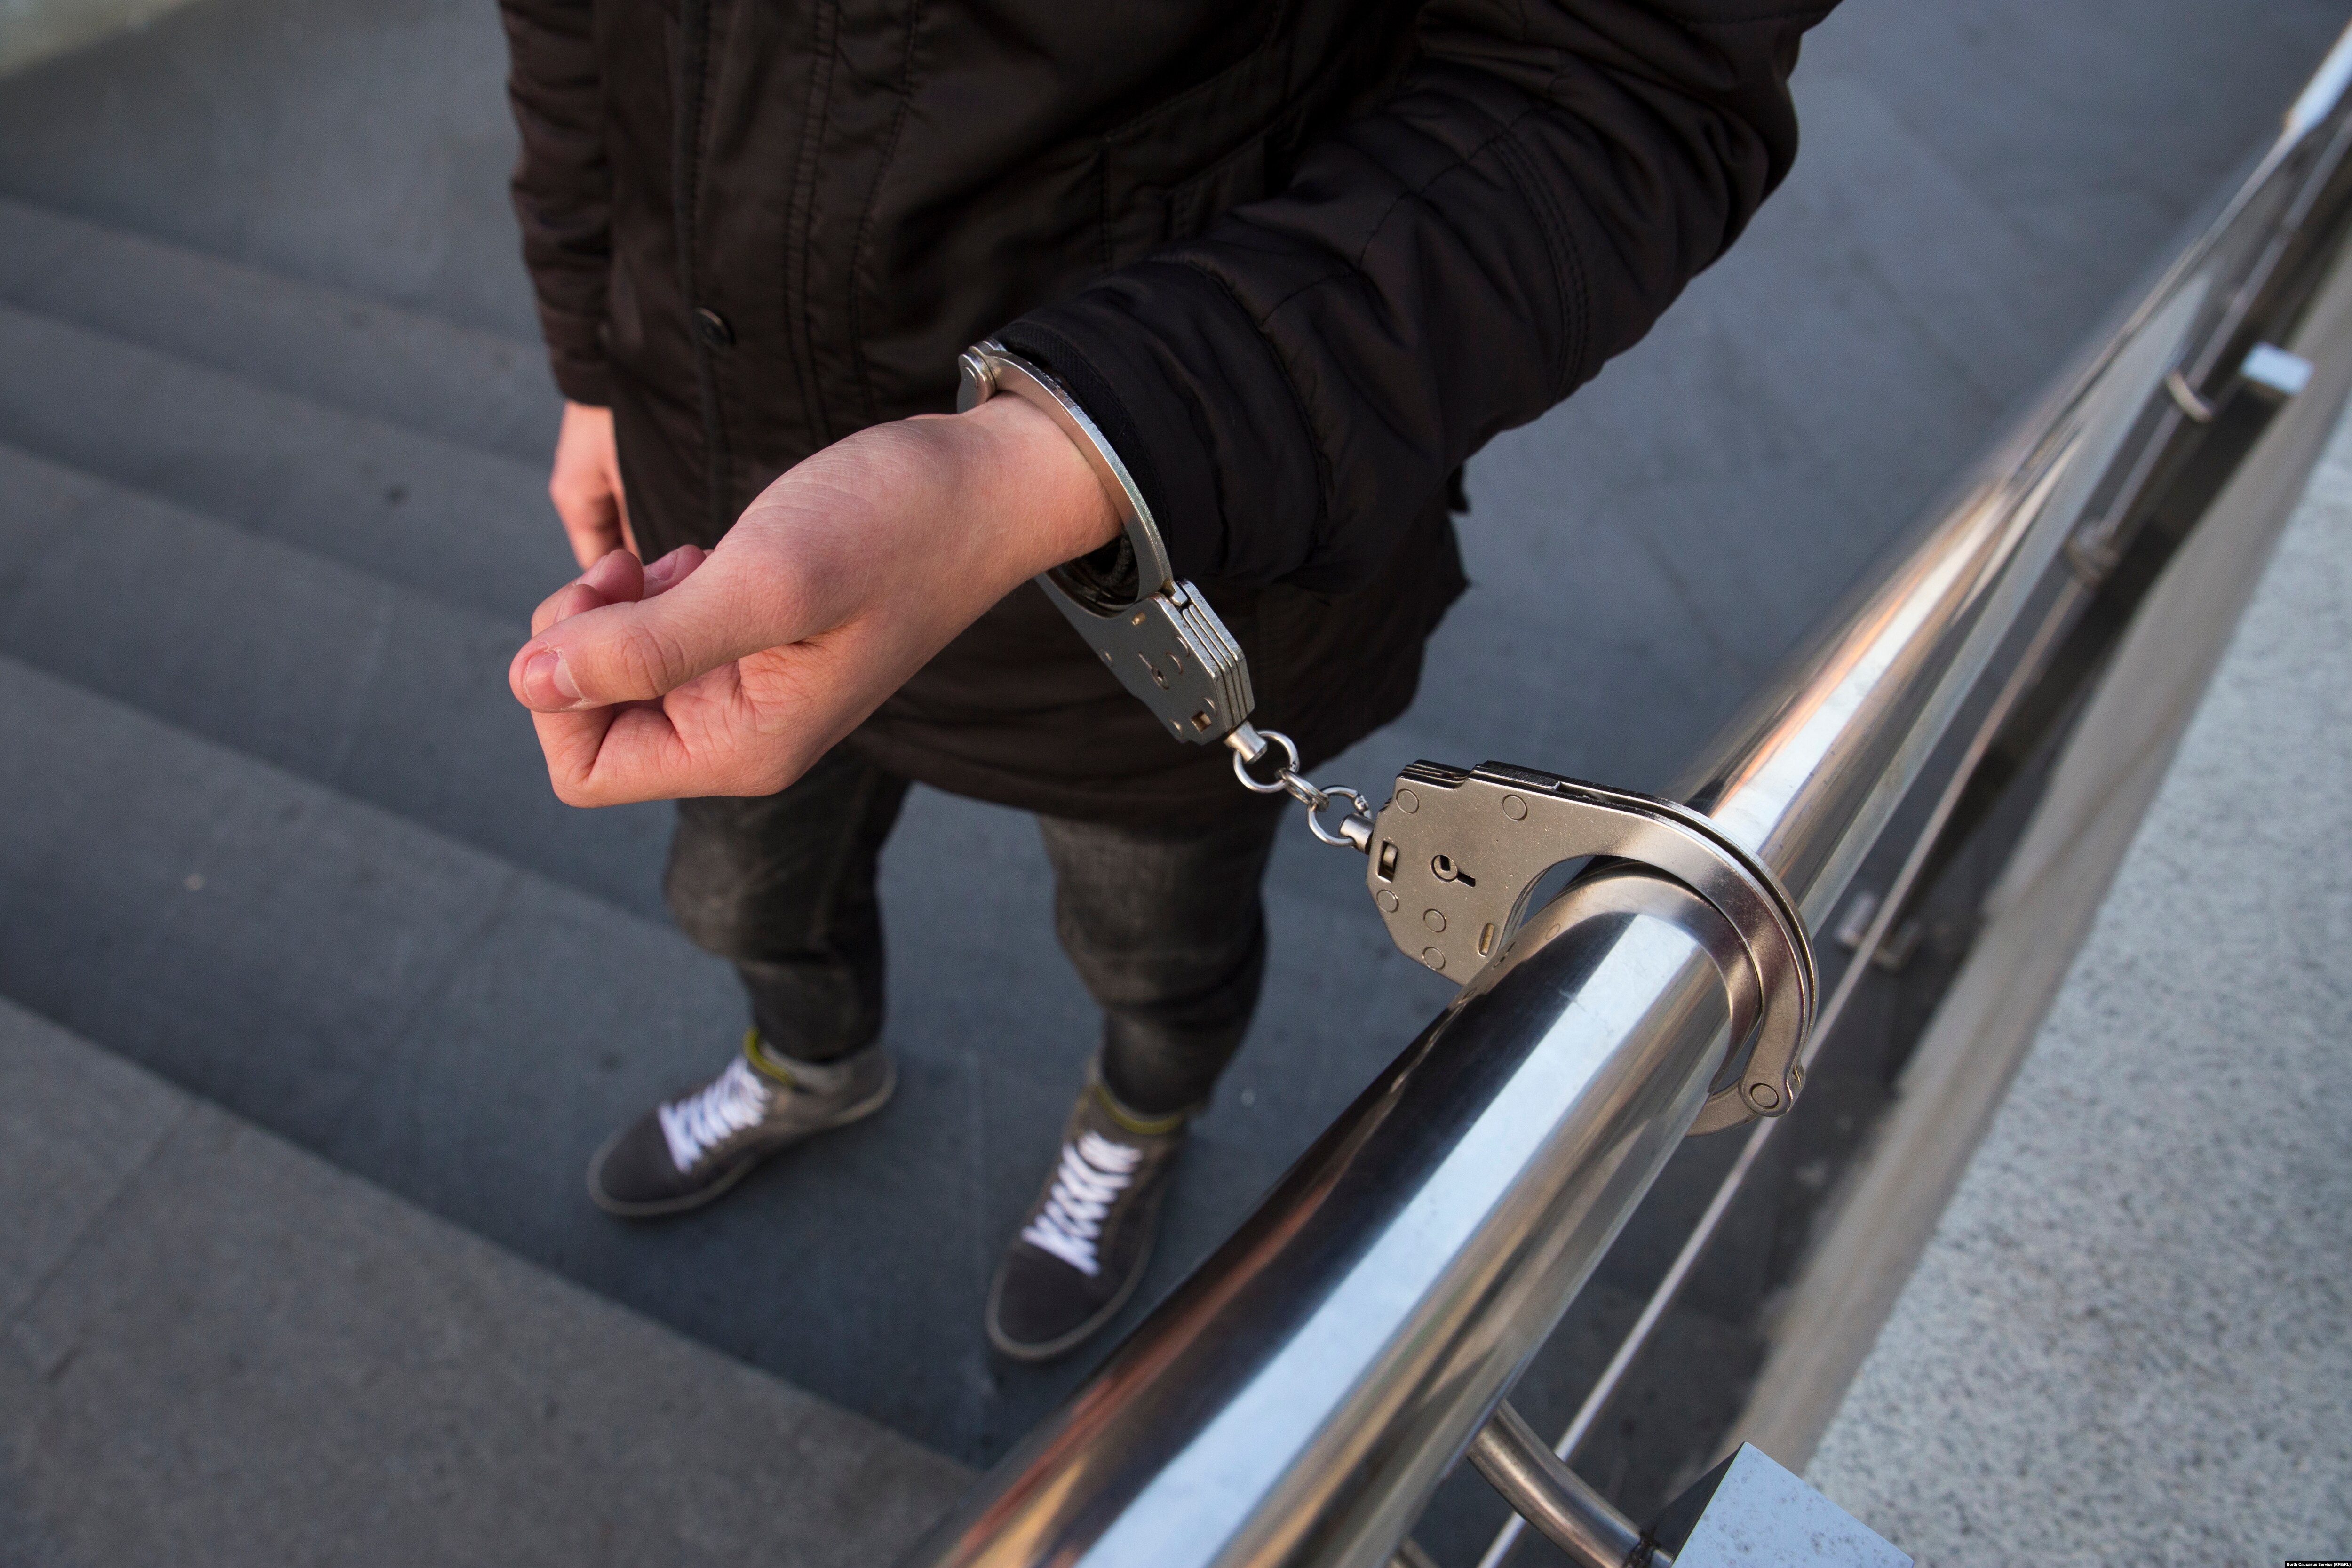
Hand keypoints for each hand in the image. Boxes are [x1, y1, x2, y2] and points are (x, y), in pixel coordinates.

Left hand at [509, 395, 1120, 804]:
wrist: (987, 486)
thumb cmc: (892, 527)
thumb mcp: (764, 582)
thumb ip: (645, 643)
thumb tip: (527, 682)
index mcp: (744, 748)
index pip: (583, 768)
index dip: (560, 688)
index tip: (607, 601)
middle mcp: (745, 737)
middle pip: (591, 723)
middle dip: (585, 640)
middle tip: (634, 567)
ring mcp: (754, 694)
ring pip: (621, 676)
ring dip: (622, 609)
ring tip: (687, 558)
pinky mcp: (763, 647)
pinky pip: (664, 641)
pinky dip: (659, 592)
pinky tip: (707, 557)